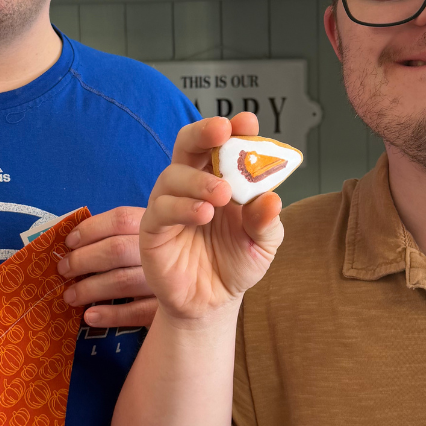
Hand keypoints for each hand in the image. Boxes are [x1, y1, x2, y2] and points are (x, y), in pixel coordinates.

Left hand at [59, 206, 156, 327]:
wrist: (200, 286)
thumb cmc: (162, 256)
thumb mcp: (147, 235)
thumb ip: (118, 233)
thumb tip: (71, 242)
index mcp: (155, 226)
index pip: (119, 220)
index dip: (90, 229)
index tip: (68, 243)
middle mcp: (163, 250)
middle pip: (116, 249)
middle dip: (82, 260)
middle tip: (63, 270)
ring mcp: (167, 281)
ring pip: (122, 281)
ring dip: (89, 289)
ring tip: (69, 296)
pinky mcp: (167, 309)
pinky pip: (136, 312)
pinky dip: (110, 314)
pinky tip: (90, 316)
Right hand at [140, 113, 283, 323]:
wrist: (213, 303)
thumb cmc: (235, 263)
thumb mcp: (262, 243)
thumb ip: (266, 220)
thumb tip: (272, 199)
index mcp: (220, 179)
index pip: (222, 145)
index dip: (234, 129)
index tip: (247, 122)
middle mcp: (191, 185)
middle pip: (188, 145)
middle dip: (204, 132)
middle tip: (223, 131)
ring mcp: (169, 204)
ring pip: (172, 175)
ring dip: (198, 179)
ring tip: (222, 194)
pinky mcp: (153, 229)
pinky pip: (161, 209)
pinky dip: (182, 207)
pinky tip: (203, 214)